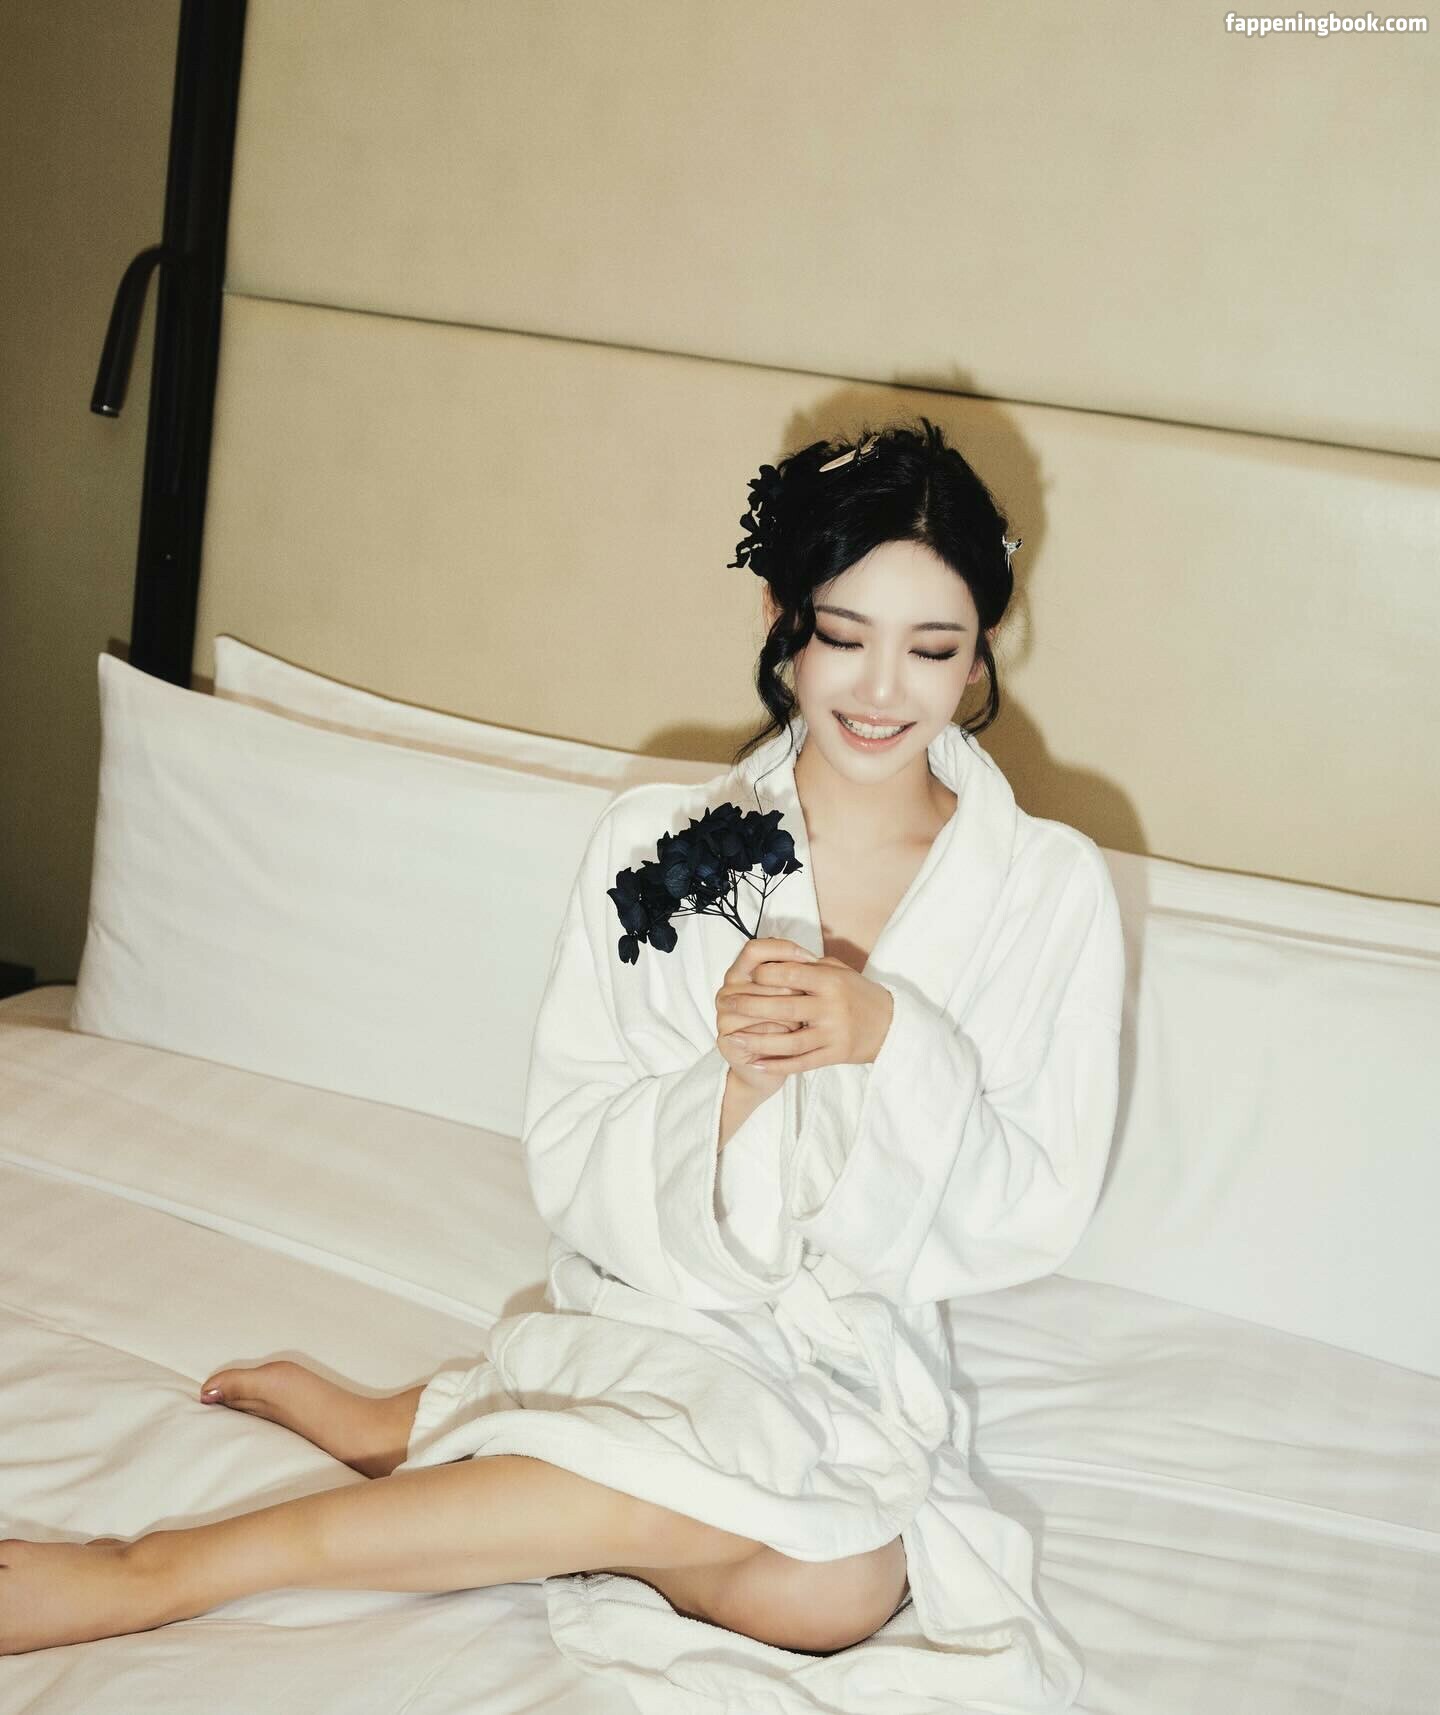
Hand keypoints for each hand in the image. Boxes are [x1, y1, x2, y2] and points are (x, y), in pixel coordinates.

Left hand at [718, 948, 894, 1079]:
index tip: (746, 975)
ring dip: (758, 1041)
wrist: (891, 1025)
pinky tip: (755, 1063)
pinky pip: (801, 1062)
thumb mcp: (840, 971)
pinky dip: (776, 1065)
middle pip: (784, 1007)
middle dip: (751, 1006)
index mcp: (831, 981)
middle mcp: (831, 1007)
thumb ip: (809, 966)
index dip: (765, 973)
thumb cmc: (858, 993)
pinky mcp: (834, 1055)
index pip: (791, 973)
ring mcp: (833, 1034)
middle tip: (725, 1002)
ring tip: (732, 1038)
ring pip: (789, 1041)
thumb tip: (773, 958)